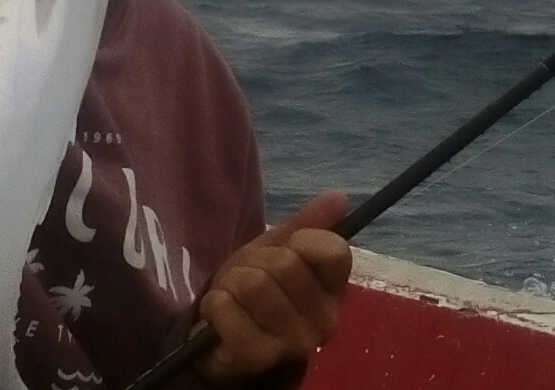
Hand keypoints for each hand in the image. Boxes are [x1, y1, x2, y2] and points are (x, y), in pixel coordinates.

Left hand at [195, 191, 351, 386]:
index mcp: (335, 288)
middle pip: (285, 264)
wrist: (228, 341)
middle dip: (255, 262)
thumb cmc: (260, 290)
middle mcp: (326, 319)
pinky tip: (221, 316)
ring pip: (253, 284)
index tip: (288, 250)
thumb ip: (308, 224)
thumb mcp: (279, 250)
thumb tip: (340, 197)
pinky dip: (214, 304)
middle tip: (250, 279)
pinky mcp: (259, 357)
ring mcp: (294, 342)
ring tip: (234, 297)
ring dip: (231, 283)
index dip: (301, 240)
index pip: (333, 250)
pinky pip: (226, 308)